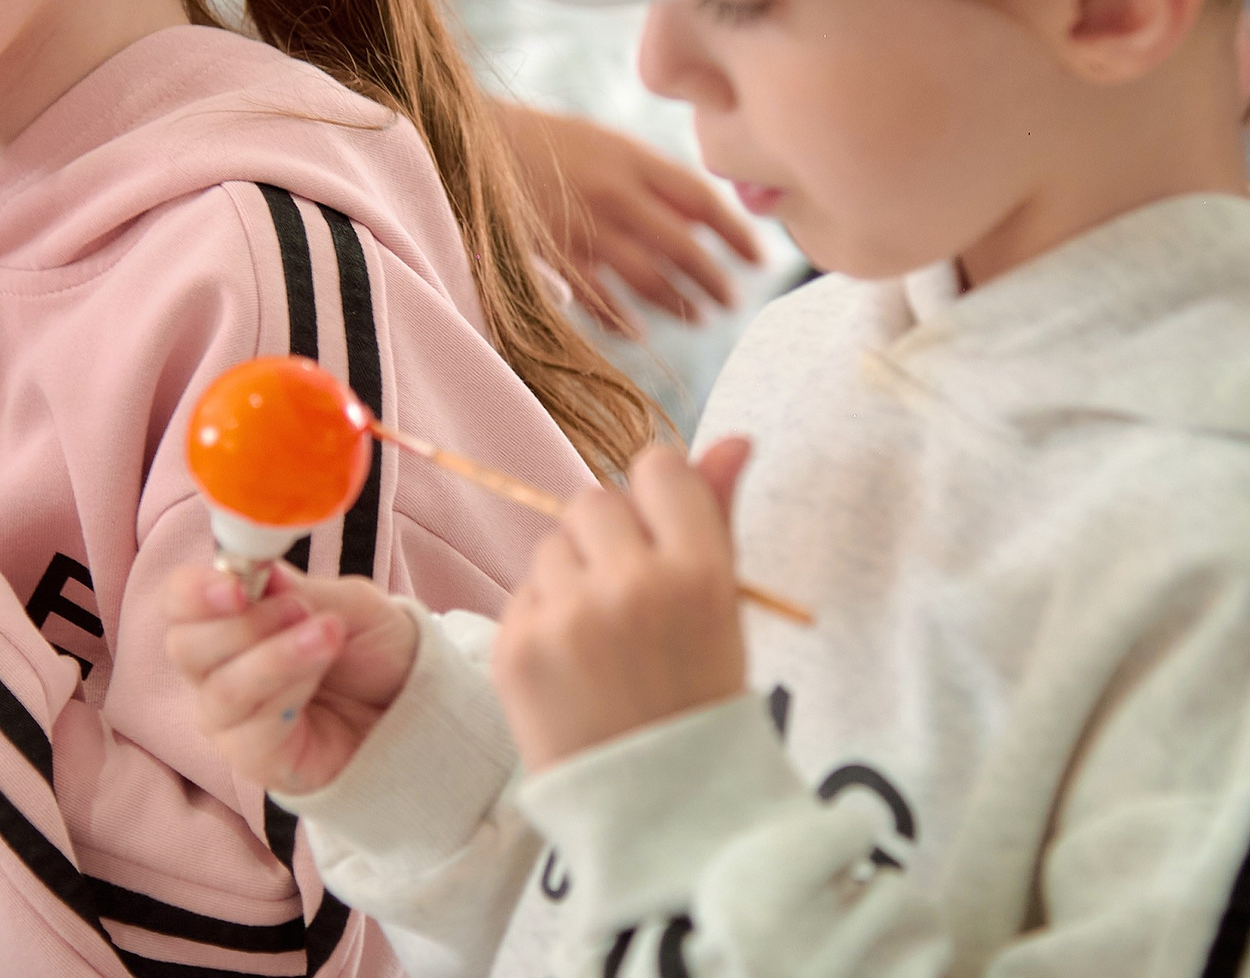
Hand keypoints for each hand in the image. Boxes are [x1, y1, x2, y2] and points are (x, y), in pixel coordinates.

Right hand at [163, 564, 418, 795]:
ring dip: (274, 657)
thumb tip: (259, 571)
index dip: (194, 592)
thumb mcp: (350, 605)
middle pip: (185, 647)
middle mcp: (218, 671)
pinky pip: (250, 731)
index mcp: (230, 620)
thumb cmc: (374, 650)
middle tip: (299, 608)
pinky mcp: (256, 761)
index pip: (180, 604)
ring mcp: (232, 720)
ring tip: (328, 635)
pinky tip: (321, 669)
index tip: (236, 585)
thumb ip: (302, 590)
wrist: (415, 705)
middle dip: (241, 624)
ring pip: (220, 690)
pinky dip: (287, 691)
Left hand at [492, 439, 752, 772]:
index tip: (663, 537)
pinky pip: (522, 594)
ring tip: (601, 642)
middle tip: (630, 600)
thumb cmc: (700, 699)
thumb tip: (734, 437)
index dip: (658, 499)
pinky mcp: (514, 648)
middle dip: (608, 538)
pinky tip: (572, 668)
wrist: (657, 811)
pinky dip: (543, 620)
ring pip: (551, 546)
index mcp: (698, 572)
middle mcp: (630, 585)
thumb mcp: (725, 610)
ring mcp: (566, 617)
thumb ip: (719, 517)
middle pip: (593, 500)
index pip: (657, 469)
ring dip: (571, 577)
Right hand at [495, 101, 760, 333]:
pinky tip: (638, 333)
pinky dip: (621, 319)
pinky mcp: (552, 256)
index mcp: (631, 157)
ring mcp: (583, 227)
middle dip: (714, 279)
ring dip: (679, 304)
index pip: (701, 199)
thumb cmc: (545, 142)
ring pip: (647, 278)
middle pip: (682, 246)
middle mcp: (614, 192)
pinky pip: (597, 299)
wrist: (468, 141)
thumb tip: (698, 221)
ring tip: (699, 318)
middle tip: (733, 301)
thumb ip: (649, 178)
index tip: (759, 257)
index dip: (736, 232)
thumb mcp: (604, 143)